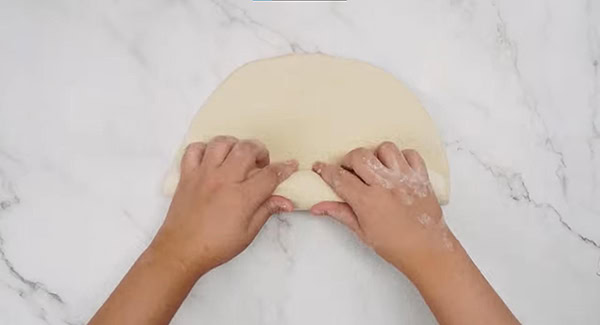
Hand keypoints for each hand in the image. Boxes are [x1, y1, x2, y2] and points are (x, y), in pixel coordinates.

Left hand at [152, 136, 297, 276]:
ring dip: (235, 145)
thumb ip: (267, 211)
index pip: (269, 175)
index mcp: (242, 197)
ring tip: (238, 157)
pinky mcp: (186, 174)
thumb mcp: (248, 233)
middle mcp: (223, 180)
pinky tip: (212, 159)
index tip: (291, 165)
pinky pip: (194, 149)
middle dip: (261, 151)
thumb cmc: (216, 245)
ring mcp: (203, 174)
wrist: (181, 250)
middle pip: (247, 149)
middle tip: (262, 163)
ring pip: (222, 143)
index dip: (284, 168)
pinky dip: (205, 149)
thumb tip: (286, 201)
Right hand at [310, 142, 449, 275]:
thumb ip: (340, 213)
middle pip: (359, 156)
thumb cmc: (395, 246)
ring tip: (374, 168)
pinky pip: (410, 154)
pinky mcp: (421, 177)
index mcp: (368, 201)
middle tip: (349, 171)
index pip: (339, 178)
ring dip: (375, 156)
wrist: (428, 250)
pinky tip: (395, 170)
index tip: (320, 167)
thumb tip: (319, 206)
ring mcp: (405, 178)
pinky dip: (401, 157)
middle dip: (348, 160)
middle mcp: (385, 185)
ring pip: (385, 149)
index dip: (325, 170)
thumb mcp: (362, 232)